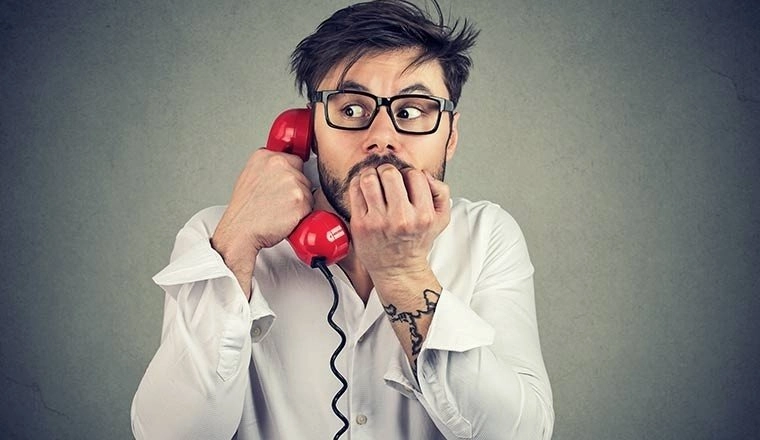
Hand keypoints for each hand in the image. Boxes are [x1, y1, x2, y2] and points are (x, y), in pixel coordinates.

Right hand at [212, 149, 312, 295]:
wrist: (241, 231)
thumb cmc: (244, 211)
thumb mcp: (250, 177)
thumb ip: (268, 168)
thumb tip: (284, 169)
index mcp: (264, 156)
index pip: (292, 159)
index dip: (291, 175)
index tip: (285, 185)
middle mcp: (279, 164)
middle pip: (302, 174)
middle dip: (296, 188)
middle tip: (279, 201)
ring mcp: (291, 180)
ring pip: (308, 190)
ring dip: (300, 201)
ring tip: (281, 209)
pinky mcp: (300, 199)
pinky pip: (311, 205)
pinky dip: (302, 213)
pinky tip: (286, 216)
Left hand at [347, 164, 449, 279]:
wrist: (398, 269)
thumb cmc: (417, 242)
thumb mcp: (441, 219)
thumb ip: (441, 192)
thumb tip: (425, 174)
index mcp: (423, 215)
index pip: (415, 175)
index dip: (409, 173)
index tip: (405, 180)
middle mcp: (401, 218)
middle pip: (390, 173)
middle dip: (388, 170)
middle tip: (387, 178)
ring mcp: (379, 221)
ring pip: (369, 178)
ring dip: (371, 174)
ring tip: (374, 180)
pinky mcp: (361, 224)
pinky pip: (355, 191)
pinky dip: (358, 183)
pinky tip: (363, 188)